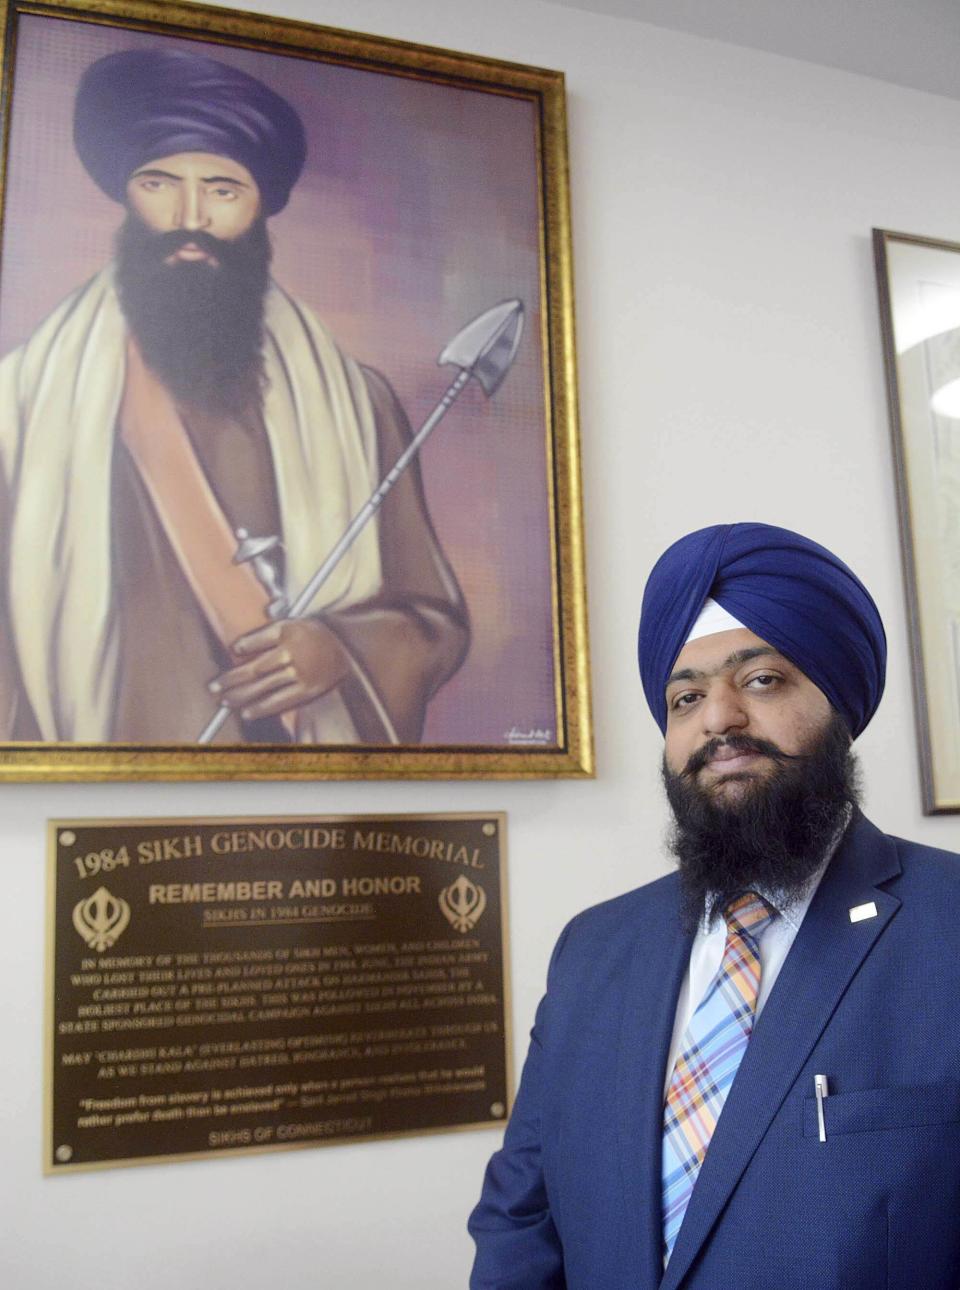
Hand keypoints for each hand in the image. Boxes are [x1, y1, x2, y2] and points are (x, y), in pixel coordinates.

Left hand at [210, 619, 349, 720]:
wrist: (350, 650)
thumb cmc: (317, 636)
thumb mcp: (297, 622)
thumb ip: (271, 631)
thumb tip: (238, 649)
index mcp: (291, 630)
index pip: (262, 638)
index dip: (246, 645)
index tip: (233, 650)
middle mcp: (294, 652)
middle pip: (256, 667)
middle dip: (231, 679)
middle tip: (214, 687)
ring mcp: (301, 673)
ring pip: (263, 686)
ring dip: (240, 696)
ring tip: (224, 701)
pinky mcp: (307, 690)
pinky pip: (279, 701)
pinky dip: (261, 708)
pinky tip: (246, 712)